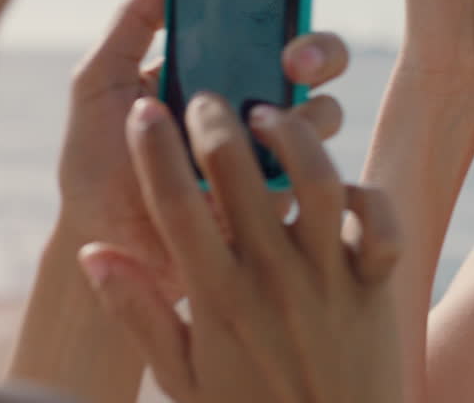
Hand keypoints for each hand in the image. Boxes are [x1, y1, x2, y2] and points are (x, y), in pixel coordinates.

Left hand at [55, 0, 345, 300]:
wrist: (108, 247)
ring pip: (326, 107)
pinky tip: (270, 157)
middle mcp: (255, 100)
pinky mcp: (285, 192)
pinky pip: (316, 165)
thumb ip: (129, 23)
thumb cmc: (97, 167)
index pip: (269, 16)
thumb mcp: (97, 84)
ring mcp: (274, 147)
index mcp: (217, 66)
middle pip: (316, 55)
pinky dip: (301, 155)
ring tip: (270, 117)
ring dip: (313, 102)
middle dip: (319, 46)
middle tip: (291, 58)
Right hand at [79, 95, 402, 402]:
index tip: (141, 110)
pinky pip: (380, 220)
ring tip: (269, 117)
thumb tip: (94, 253)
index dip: (151, 149)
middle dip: (214, 120)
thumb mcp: (183, 374)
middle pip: (237, 173)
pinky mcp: (376, 284)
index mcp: (216, 297)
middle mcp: (271, 279)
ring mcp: (329, 279)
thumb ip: (139, 311)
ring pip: (317, 180)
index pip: (173, 205)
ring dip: (292, 136)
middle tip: (205, 98)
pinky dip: (365, 193)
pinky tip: (338, 183)